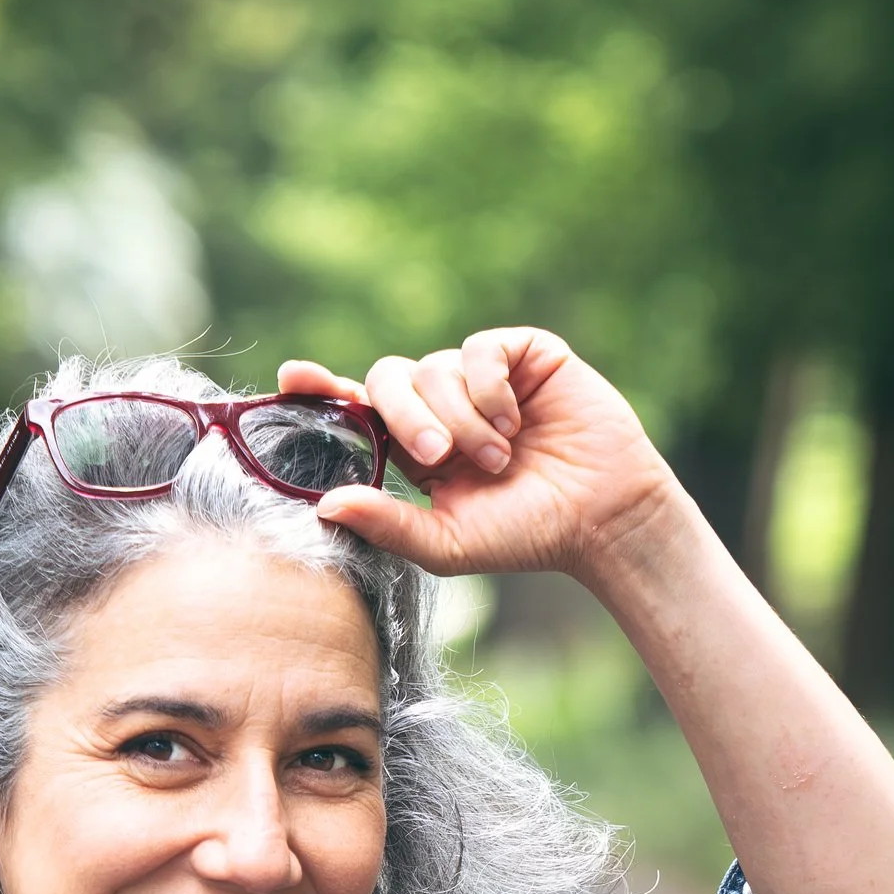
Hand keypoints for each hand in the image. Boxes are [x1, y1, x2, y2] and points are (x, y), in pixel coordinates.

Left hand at [280, 329, 680, 587]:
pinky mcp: (521, 354)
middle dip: (406, 417)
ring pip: (435, 367)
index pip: (358, 407)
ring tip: (499, 456)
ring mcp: (480, 376)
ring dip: (461, 418)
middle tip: (439, 457)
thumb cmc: (526, 535)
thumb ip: (388, 525)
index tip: (293, 379)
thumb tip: (324, 506)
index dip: (323, 389)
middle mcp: (442, 404)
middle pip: (389, 379)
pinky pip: (479, 350)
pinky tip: (514, 421)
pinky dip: (489, 388)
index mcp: (415, 446)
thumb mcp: (447, 543)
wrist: (600, 518)